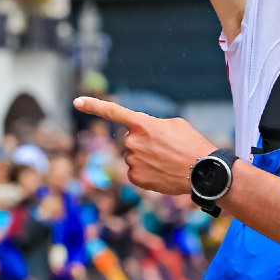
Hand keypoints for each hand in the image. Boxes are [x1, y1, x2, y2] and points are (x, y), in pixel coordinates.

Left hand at [73, 96, 215, 194]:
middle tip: (166, 149)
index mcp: (142, 124)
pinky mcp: (135, 178)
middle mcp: (132, 142)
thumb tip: (142, 135)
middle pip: (131, 140)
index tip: (76, 102)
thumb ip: (151, 125)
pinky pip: (136, 172)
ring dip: (147, 159)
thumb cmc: (192, 144)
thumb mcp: (173, 124)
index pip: (112, 111)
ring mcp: (132, 161)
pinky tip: (162, 173)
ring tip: (168, 161)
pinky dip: (147, 173)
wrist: (203, 172)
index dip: (93, 105)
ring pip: (134, 157)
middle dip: (144, 143)